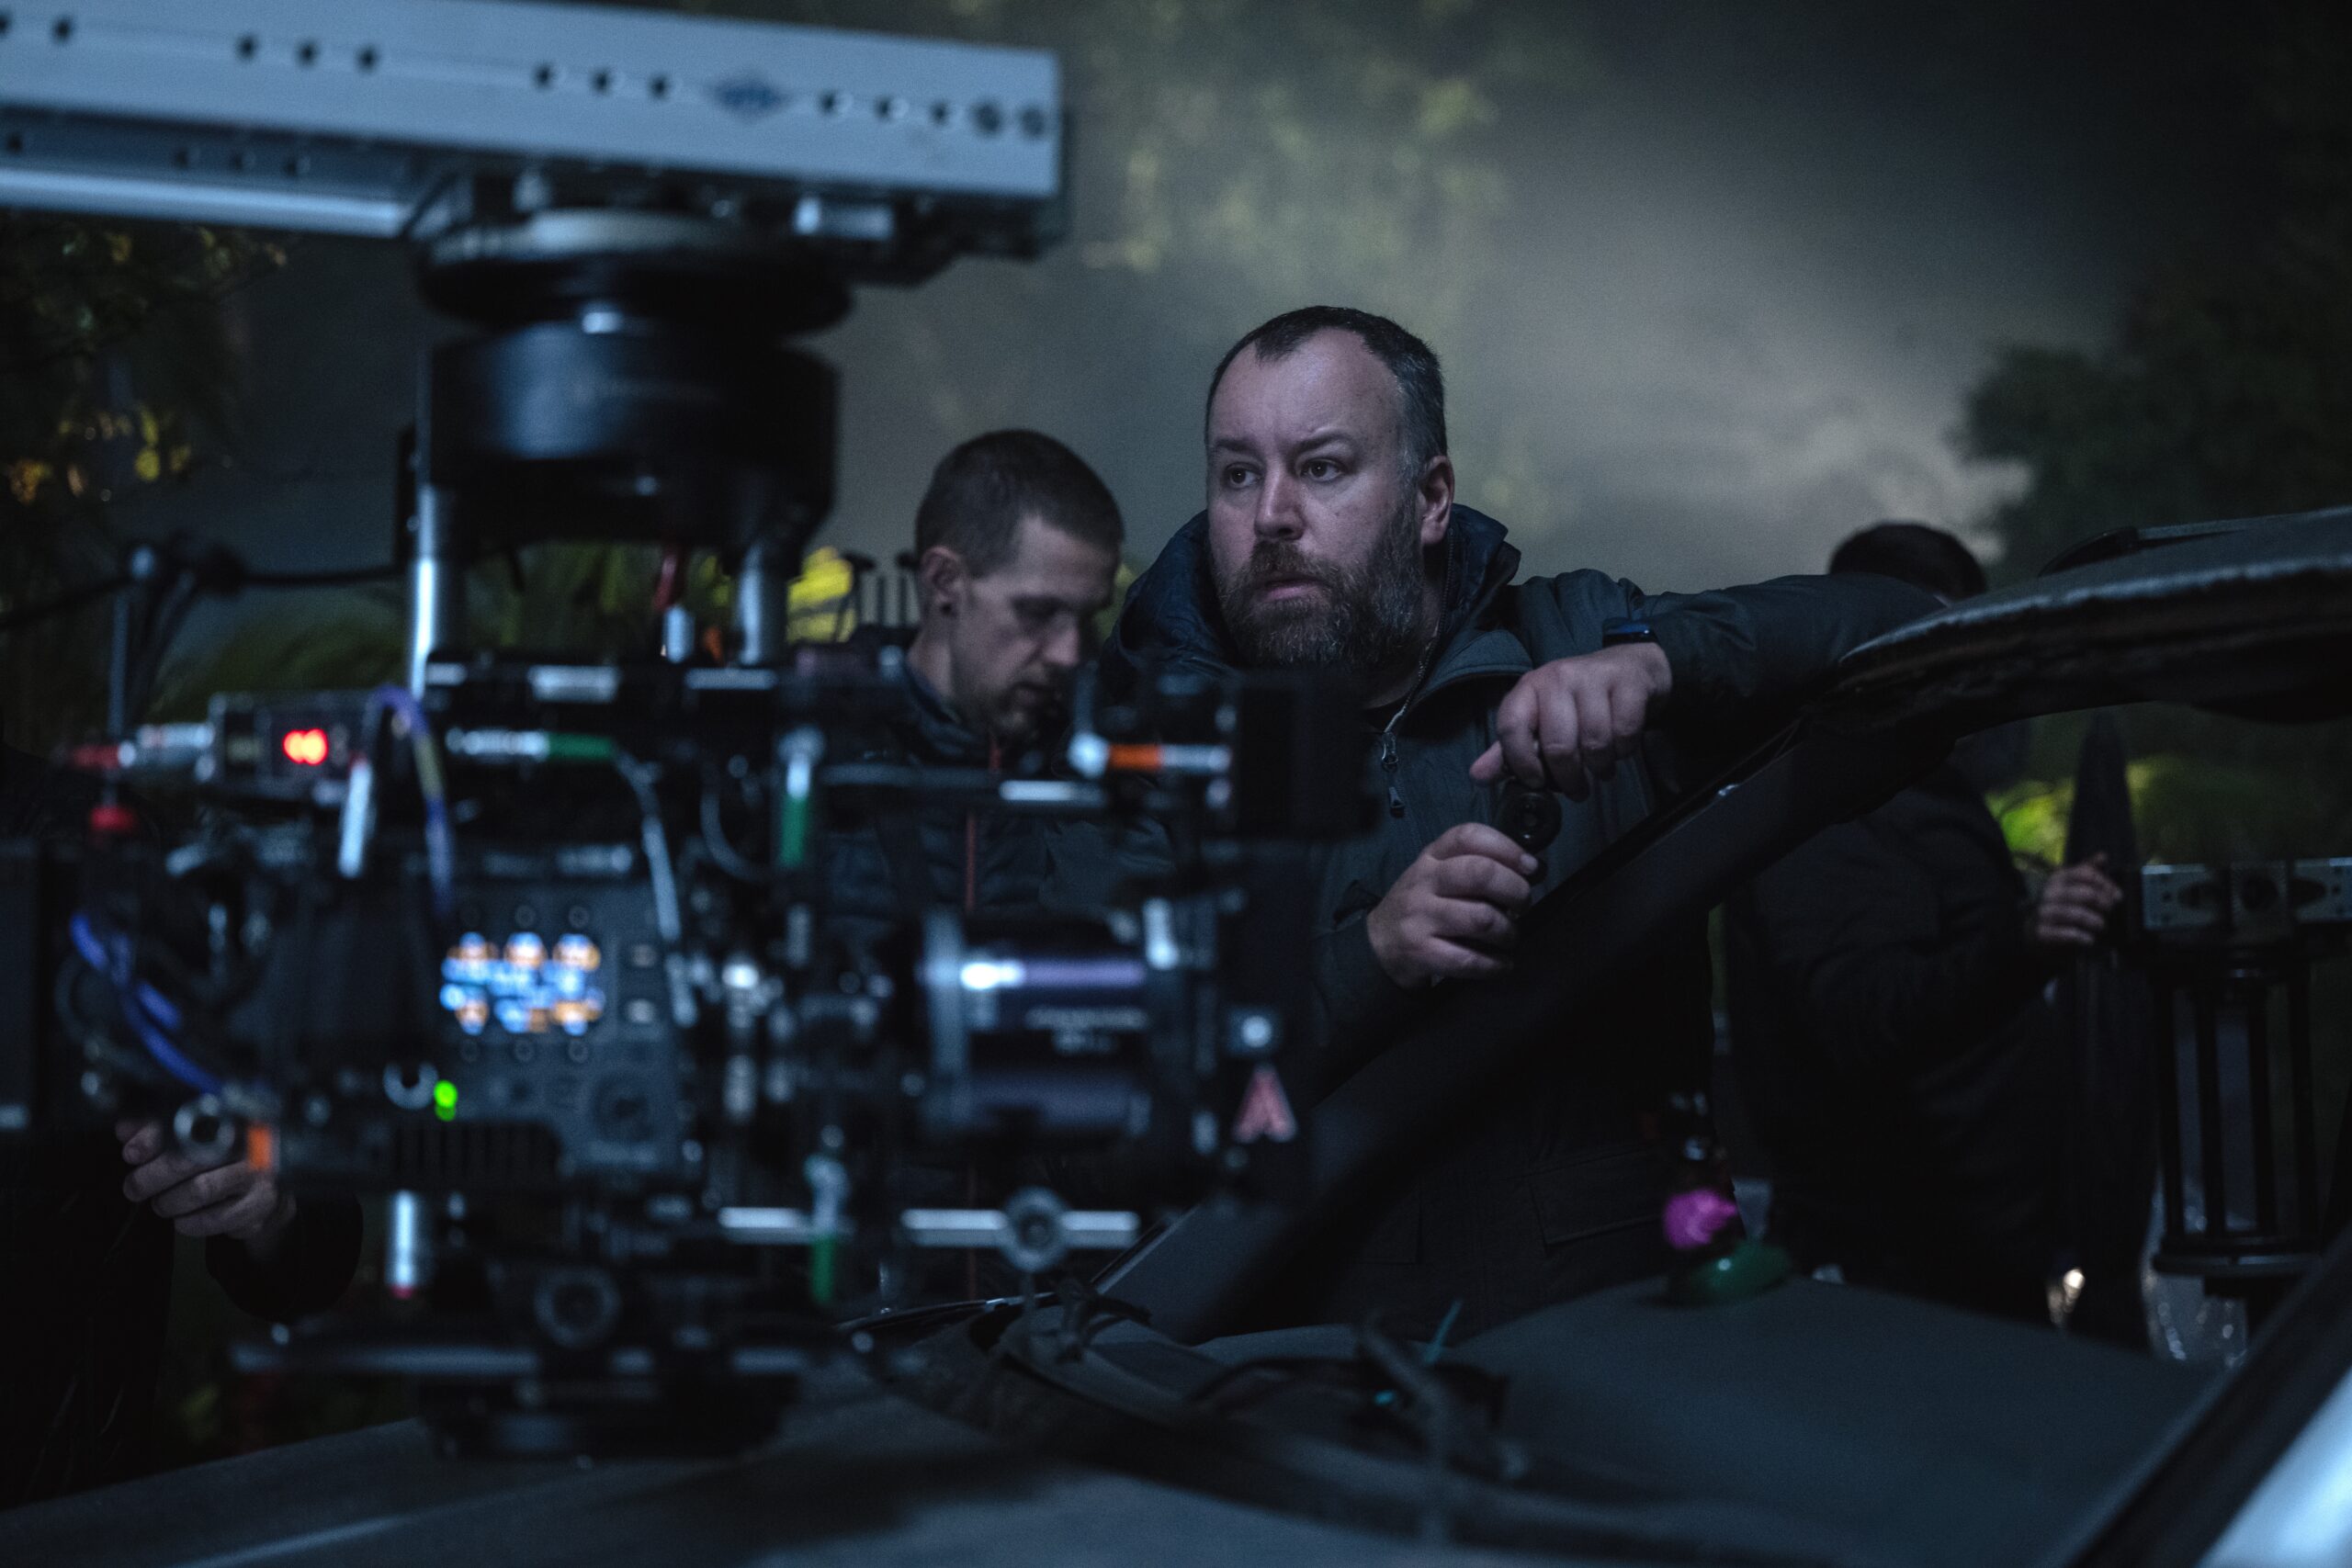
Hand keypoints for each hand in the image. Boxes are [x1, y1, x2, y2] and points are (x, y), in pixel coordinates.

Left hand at [118, 1119, 294, 1242]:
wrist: (269, 1190)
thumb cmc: (225, 1160)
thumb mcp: (193, 1137)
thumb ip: (159, 1130)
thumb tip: (125, 1130)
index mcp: (232, 1118)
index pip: (185, 1122)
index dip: (152, 1138)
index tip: (131, 1153)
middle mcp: (251, 1142)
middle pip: (187, 1160)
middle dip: (150, 1178)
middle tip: (134, 1188)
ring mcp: (260, 1174)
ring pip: (199, 1191)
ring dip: (169, 1203)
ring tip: (162, 1203)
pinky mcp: (261, 1205)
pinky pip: (213, 1219)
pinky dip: (189, 1222)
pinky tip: (185, 1217)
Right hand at [1366, 823, 1539, 987]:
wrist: (1379, 944)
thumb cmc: (1423, 906)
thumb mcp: (1438, 875)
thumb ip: (1476, 866)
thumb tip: (1532, 871)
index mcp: (1432, 857)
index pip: (1469, 836)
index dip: (1508, 848)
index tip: (1531, 868)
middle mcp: (1424, 881)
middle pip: (1480, 873)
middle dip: (1515, 890)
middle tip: (1523, 906)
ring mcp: (1420, 917)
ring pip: (1482, 919)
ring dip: (1508, 932)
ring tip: (1509, 938)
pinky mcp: (1421, 952)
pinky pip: (1469, 959)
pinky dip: (1495, 965)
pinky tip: (1501, 965)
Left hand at [1470, 644, 1671, 797]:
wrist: (1630, 668)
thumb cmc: (1578, 701)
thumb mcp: (1540, 720)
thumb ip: (1510, 750)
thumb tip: (1477, 776)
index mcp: (1529, 688)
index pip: (1511, 726)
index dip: (1520, 762)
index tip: (1536, 782)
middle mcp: (1558, 677)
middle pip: (1558, 745)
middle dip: (1569, 778)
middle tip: (1577, 790)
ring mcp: (1594, 677)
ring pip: (1595, 742)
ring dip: (1601, 767)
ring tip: (1602, 770)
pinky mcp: (1628, 683)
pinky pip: (1625, 733)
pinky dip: (1625, 751)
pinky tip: (1621, 749)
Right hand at [2030, 854, 2124, 948]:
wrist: (2034, 932)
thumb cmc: (2060, 907)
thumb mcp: (2071, 886)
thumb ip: (2087, 871)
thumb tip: (2103, 855)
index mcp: (2058, 879)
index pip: (2086, 874)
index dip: (2106, 884)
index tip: (2117, 896)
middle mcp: (2049, 893)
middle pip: (2085, 893)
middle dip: (2103, 903)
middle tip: (2110, 911)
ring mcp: (2044, 912)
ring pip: (2076, 914)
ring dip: (2094, 921)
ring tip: (2101, 926)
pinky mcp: (2042, 932)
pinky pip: (2066, 934)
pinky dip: (2082, 937)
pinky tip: (2089, 940)